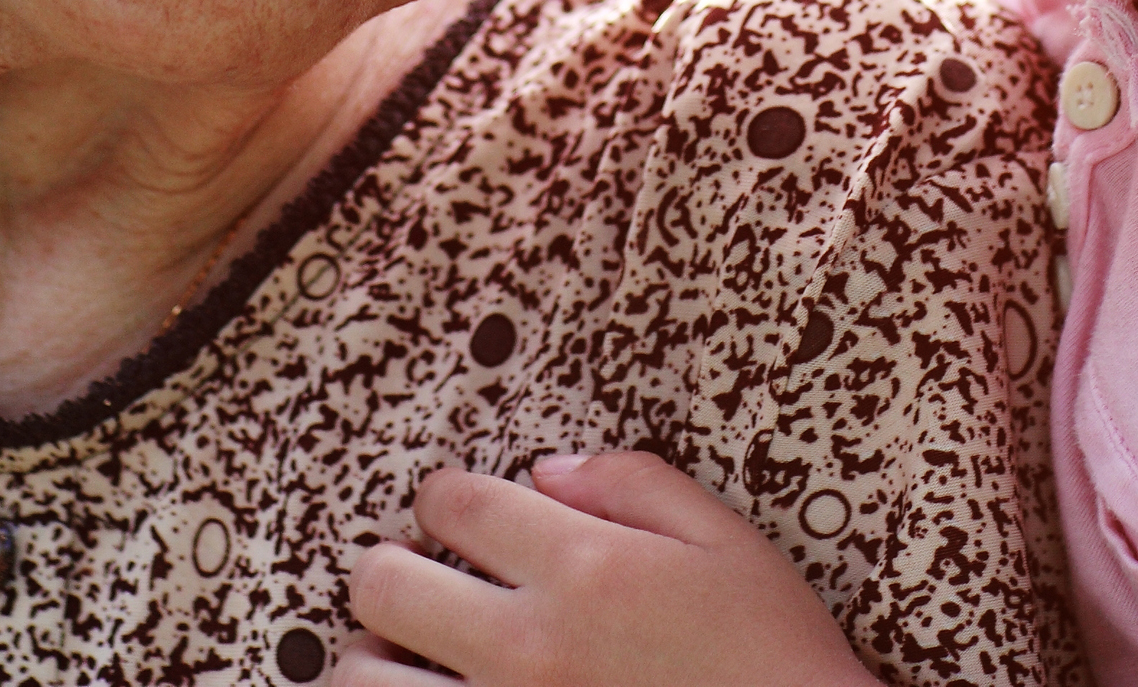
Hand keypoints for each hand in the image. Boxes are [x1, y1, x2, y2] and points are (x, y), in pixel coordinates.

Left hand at [332, 451, 883, 686]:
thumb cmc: (774, 658)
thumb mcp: (728, 544)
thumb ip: (635, 485)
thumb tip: (547, 470)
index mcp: (579, 567)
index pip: (453, 502)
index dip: (445, 498)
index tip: (461, 516)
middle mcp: (524, 645)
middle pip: (382, 581)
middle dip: (392, 568)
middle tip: (423, 581)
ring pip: (364, 676)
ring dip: (378, 655)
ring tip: (414, 658)